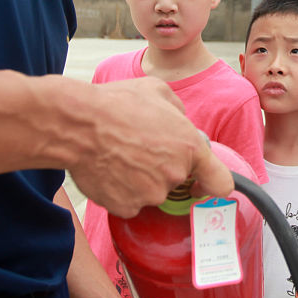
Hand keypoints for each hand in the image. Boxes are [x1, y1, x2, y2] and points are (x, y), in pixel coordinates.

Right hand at [53, 76, 232, 217]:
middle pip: (176, 180)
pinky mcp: (127, 207)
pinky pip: (130, 201)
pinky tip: (108, 169)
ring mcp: (151, 194)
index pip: (221, 182)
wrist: (77, 124)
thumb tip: (180, 122)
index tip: (202, 182)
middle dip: (163, 167)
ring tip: (119, 154)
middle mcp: (175, 174)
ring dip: (140, 179)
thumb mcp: (158, 91)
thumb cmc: (116, 103)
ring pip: (151, 191)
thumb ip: (179, 111)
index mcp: (190, 146)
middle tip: (139, 147)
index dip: (212, 183)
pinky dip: (121, 190)